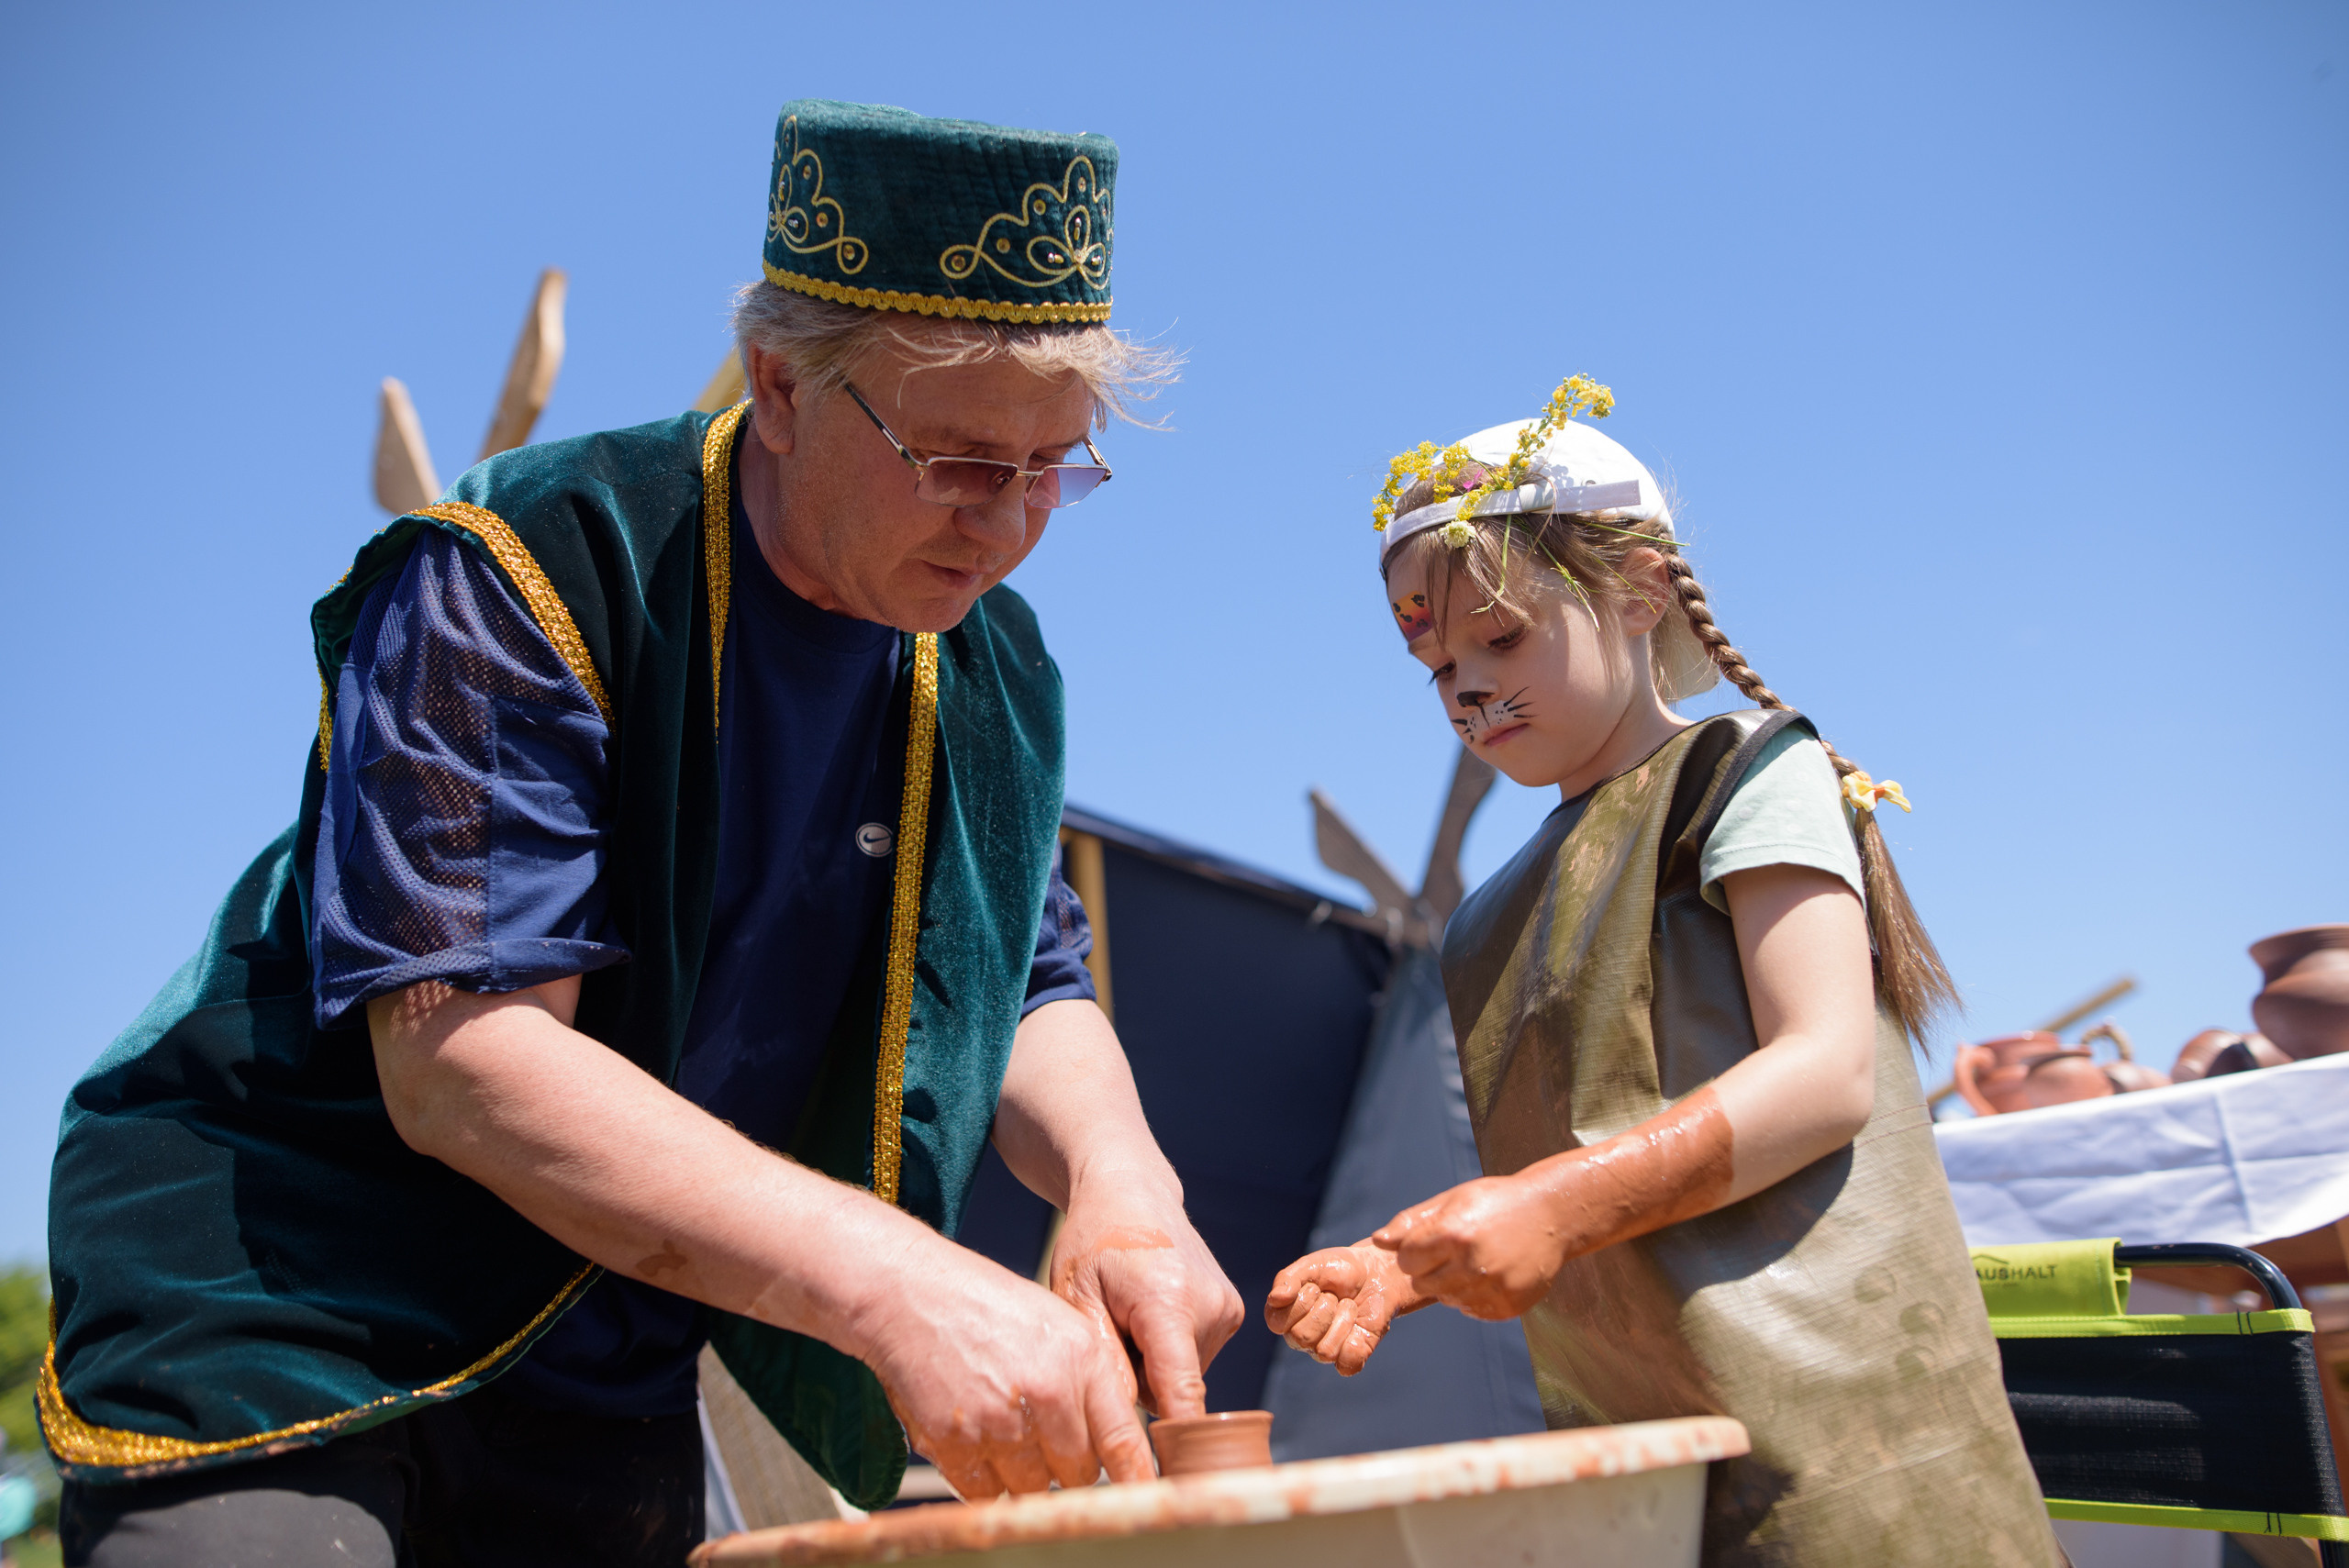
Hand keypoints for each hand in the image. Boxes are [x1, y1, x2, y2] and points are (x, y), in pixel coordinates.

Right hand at [849, 1242, 1153, 1499]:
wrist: (910, 1295)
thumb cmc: (984, 1304)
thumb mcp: (1057, 1322)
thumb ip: (1091, 1378)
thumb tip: (1114, 1437)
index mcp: (1081, 1359)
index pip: (1123, 1439)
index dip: (1138, 1476)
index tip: (1146, 1495)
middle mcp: (1047, 1393)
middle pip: (1081, 1472)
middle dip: (1068, 1464)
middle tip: (1044, 1434)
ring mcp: (1000, 1421)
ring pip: (1035, 1488)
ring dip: (1026, 1473)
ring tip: (1004, 1426)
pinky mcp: (955, 1442)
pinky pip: (986, 1493)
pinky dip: (984, 1480)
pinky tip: (976, 1439)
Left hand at [1047, 1175, 1242, 1419]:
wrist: (1132, 1192)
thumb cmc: (1093, 1243)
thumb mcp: (1076, 1299)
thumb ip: (1103, 1364)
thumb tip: (1127, 1428)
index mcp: (1170, 1302)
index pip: (1181, 1391)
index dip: (1175, 1441)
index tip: (1173, 1482)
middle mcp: (1211, 1307)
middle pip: (1171, 1389)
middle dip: (1136, 1379)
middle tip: (1111, 1327)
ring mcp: (1227, 1310)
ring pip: (1181, 1377)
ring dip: (1151, 1364)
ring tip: (1130, 1312)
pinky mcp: (1232, 1313)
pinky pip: (1191, 1359)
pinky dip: (1167, 1350)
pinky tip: (1149, 1311)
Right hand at [1264, 1244, 1419, 1374]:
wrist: (1376, 1272)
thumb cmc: (1338, 1268)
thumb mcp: (1311, 1265)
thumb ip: (1288, 1278)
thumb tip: (1275, 1299)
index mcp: (1285, 1317)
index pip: (1278, 1323)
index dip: (1301, 1302)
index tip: (1315, 1286)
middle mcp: (1300, 1338)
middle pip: (1302, 1337)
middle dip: (1325, 1308)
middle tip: (1335, 1296)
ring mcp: (1324, 1350)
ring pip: (1325, 1351)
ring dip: (1343, 1320)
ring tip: (1348, 1306)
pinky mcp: (1350, 1358)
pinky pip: (1348, 1364)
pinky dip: (1356, 1341)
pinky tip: (1359, 1325)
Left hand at [1373, 1173, 1569, 1320]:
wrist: (1552, 1214)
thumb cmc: (1495, 1202)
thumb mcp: (1452, 1199)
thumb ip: (1411, 1222)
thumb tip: (1377, 1241)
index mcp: (1453, 1233)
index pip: (1406, 1260)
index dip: (1414, 1251)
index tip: (1431, 1242)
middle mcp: (1472, 1264)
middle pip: (1422, 1285)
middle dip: (1430, 1270)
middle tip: (1454, 1252)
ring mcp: (1494, 1288)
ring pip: (1447, 1300)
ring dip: (1453, 1284)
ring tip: (1477, 1260)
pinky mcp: (1509, 1306)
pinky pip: (1473, 1311)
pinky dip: (1476, 1297)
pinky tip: (1492, 1273)